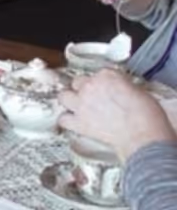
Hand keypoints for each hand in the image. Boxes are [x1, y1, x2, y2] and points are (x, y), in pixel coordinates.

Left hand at [58, 70, 176, 160]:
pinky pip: (63, 119)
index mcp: (107, 75)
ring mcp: (81, 104)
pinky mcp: (79, 122)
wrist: (142, 135)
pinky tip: (71, 122)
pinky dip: (66, 120)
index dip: (102, 82)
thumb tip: (119, 92)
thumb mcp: (138, 91)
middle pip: (77, 81)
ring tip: (75, 105)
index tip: (104, 88)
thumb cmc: (146, 116)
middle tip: (89, 96)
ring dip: (68, 100)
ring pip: (63, 96)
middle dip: (82, 88)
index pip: (99, 73)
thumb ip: (122, 87)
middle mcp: (90, 86)